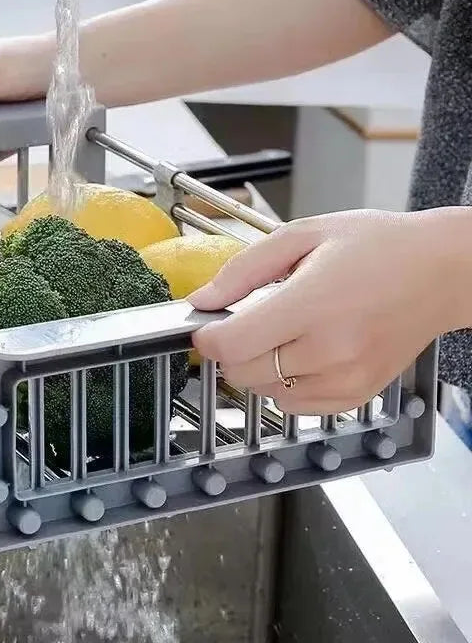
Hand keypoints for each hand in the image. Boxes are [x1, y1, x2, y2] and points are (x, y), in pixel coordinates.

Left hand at [189, 208, 470, 414]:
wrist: (442, 272)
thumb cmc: (378, 247)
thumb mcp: (303, 236)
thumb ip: (243, 270)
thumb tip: (201, 301)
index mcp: (312, 305)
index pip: (231, 344)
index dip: (208, 337)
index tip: (208, 325)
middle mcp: (329, 350)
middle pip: (241, 373)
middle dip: (230, 350)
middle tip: (246, 323)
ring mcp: (345, 378)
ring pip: (264, 392)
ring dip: (258, 368)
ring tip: (284, 334)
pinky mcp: (357, 395)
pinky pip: (295, 406)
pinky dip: (285, 385)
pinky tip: (302, 354)